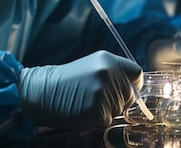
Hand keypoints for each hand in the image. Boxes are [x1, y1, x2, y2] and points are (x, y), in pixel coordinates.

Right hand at [17, 50, 142, 128]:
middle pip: (130, 94)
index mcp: (108, 60)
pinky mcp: (98, 110)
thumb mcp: (91, 67)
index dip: (133, 84)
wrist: (43, 92)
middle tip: (98, 98)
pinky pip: (108, 120)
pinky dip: (98, 119)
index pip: (137, 73)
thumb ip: (113, 72)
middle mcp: (108, 74)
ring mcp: (103, 92)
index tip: (127, 89)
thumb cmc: (67, 81)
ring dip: (107, 110)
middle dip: (119, 100)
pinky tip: (84, 110)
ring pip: (120, 109)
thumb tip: (133, 87)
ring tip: (87, 101)